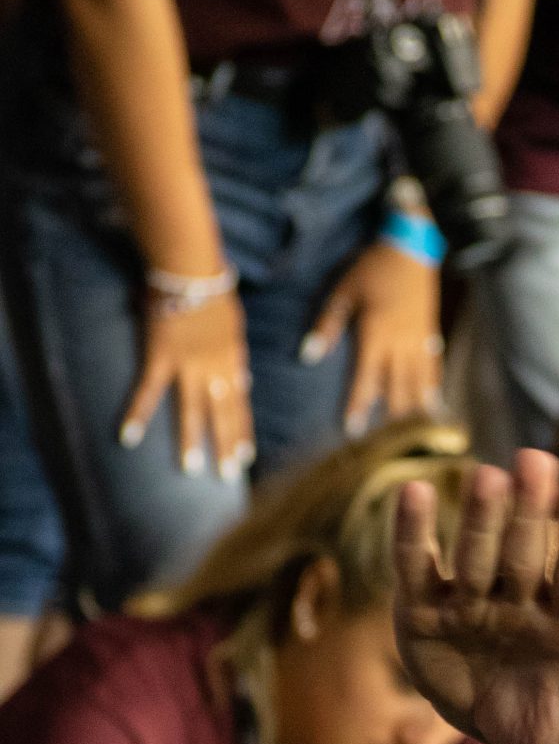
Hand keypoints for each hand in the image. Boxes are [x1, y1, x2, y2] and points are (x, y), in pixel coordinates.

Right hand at [121, 286, 253, 480]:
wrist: (189, 267)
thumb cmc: (211, 286)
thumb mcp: (234, 324)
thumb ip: (237, 354)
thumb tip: (245, 381)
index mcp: (232, 360)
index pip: (240, 404)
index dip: (242, 431)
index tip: (246, 457)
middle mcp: (214, 368)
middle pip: (223, 414)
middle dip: (226, 446)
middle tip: (228, 476)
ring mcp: (187, 365)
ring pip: (191, 411)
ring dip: (192, 442)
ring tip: (192, 471)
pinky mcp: (159, 357)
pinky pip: (146, 392)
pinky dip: (135, 415)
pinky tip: (126, 438)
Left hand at [301, 241, 443, 430]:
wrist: (412, 249)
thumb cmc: (373, 268)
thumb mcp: (344, 291)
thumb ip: (327, 324)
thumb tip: (308, 356)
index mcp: (376, 334)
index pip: (366, 379)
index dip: (358, 405)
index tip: (350, 428)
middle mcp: (400, 344)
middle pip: (395, 390)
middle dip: (386, 416)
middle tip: (378, 439)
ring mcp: (419, 343)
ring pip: (417, 385)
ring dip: (410, 409)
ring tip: (404, 431)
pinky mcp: (431, 337)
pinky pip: (433, 370)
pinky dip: (432, 390)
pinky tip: (432, 407)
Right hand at [393, 451, 558, 743]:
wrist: (495, 702)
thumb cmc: (537, 719)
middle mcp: (522, 608)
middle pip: (528, 557)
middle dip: (531, 515)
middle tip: (538, 464)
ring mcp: (477, 599)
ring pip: (481, 551)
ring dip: (483, 513)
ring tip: (491, 469)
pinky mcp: (429, 602)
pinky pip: (423, 564)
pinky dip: (416, 534)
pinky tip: (414, 494)